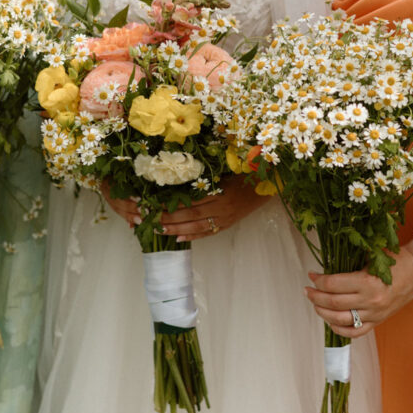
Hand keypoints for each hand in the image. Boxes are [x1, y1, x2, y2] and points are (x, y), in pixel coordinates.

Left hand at [102, 176, 269, 240]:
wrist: (266, 186)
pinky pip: (207, 233)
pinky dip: (192, 236)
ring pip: (194, 226)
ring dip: (174, 230)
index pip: (186, 200)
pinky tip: (178, 239)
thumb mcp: (222, 172)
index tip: (148, 202)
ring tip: (156, 230)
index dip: (167, 203)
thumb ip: (202, 178)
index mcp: (217, 190)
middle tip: (146, 218)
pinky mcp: (227, 225)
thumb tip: (175, 179)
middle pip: (187, 215)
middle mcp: (220, 207)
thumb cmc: (242, 173)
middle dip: (165, 218)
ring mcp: (224, 218)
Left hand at [304, 241, 412, 337]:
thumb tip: (325, 269)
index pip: (333, 285)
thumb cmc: (395, 260)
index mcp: (367, 282)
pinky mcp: (378, 321)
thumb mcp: (372, 257)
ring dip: (322, 312)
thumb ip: (350, 264)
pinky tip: (330, 320)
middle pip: (333, 303)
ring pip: (340, 319)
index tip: (312, 275)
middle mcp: (370, 301)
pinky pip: (355, 332)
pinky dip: (339, 329)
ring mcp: (374, 314)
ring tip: (315, 303)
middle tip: (308, 290)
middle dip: (315, 296)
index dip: (319, 281)